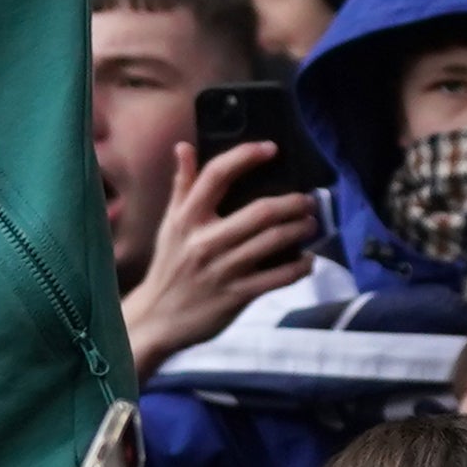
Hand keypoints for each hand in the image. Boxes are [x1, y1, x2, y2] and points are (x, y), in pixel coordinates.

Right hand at [123, 138, 317, 371]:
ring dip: (299, 229)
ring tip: (311, 223)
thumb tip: (184, 147)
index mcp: (186, 219)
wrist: (156, 318)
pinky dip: (299, 267)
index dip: (245, 156)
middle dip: (292, 203)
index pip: (216, 175)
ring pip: (273, 242)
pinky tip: (307, 260)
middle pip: (259, 212)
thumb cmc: (168, 267)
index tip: (271, 148)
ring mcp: (222, 270)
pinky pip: (277, 277)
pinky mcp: (236, 296)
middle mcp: (205, 241)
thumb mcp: (169, 226)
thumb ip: (182, 187)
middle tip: (308, 200)